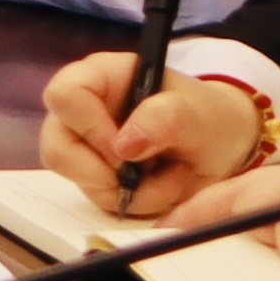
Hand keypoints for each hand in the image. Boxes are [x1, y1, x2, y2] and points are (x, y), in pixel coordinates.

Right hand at [37, 54, 279, 218]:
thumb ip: (164, 119)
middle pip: (57, 148)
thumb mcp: (195, 114)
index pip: (64, 96)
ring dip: (128, 192)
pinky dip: (136, 203)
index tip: (126, 150)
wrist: (222, 146)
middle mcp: (83, 110)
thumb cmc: (206, 117)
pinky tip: (159, 186)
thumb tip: (124, 145)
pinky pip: (100, 200)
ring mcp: (86, 146)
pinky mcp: (96, 177)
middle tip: (143, 172)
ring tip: (165, 177)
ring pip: (79, 181)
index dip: (89, 127)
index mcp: (100, 77)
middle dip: (104, 173)